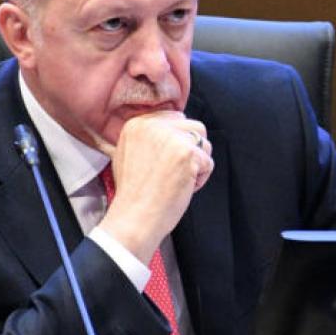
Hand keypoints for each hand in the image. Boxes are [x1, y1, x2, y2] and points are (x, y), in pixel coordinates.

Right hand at [89, 112, 213, 262]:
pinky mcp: (187, 153)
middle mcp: (154, 126)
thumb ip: (148, 137)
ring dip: (198, 164)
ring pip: (204, 143)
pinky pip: (208, 163)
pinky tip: (183, 188)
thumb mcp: (127, 154)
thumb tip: (173, 129)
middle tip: (176, 172)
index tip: (170, 161)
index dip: (179, 140)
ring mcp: (172, 138)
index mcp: (137, 124)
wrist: (134, 217)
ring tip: (178, 180)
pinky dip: (201, 179)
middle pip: (193, 126)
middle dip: (192, 150)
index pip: (174, 117)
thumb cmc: (132, 194)